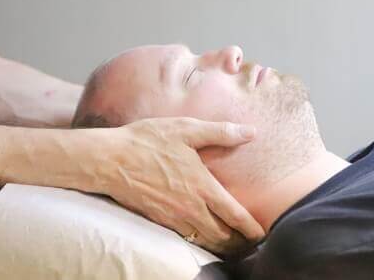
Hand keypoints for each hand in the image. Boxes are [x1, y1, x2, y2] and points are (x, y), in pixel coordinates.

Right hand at [88, 117, 263, 254]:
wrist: (110, 160)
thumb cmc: (147, 141)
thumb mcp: (185, 129)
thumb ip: (220, 132)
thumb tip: (250, 132)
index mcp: (203, 187)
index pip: (236, 217)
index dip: (252, 229)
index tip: (262, 234)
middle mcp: (191, 208)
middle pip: (224, 237)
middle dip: (240, 242)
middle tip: (250, 241)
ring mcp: (174, 218)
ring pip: (206, 242)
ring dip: (222, 245)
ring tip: (232, 242)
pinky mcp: (160, 221)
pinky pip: (187, 238)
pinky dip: (201, 241)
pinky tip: (203, 234)